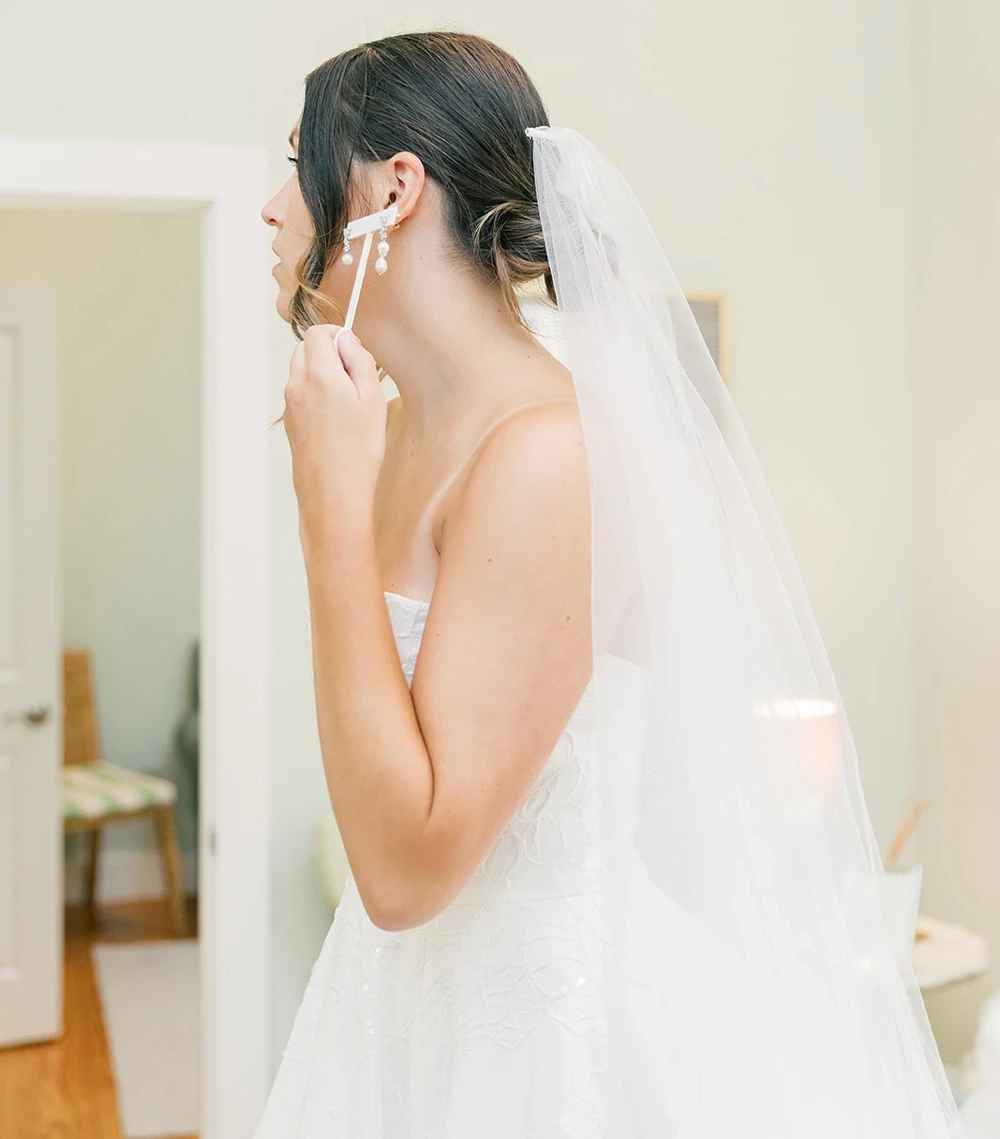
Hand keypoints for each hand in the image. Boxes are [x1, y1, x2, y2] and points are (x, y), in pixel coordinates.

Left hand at [283, 325, 386, 528]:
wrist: (334, 493)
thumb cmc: (358, 450)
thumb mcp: (372, 398)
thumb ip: (359, 360)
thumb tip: (347, 340)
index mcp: (318, 373)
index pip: (317, 332)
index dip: (337, 336)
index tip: (354, 353)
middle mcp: (297, 385)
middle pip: (306, 350)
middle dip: (329, 355)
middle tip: (355, 380)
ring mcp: (290, 405)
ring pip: (302, 373)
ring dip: (323, 377)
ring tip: (348, 405)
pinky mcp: (290, 424)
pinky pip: (301, 396)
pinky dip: (316, 397)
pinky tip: (337, 423)